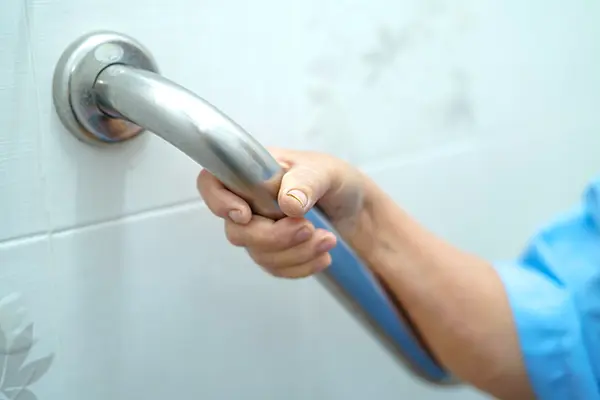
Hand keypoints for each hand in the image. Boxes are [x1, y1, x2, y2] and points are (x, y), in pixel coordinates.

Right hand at [197, 148, 365, 277]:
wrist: (356, 209)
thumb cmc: (336, 180)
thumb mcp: (326, 171)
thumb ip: (306, 182)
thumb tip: (288, 204)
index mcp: (253, 173)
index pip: (212, 183)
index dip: (218, 202)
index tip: (245, 214)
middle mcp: (249, 201)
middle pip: (237, 231)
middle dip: (274, 236)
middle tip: (309, 229)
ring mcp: (260, 229)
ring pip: (259, 254)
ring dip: (295, 252)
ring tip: (328, 239)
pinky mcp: (274, 252)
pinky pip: (276, 268)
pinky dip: (300, 266)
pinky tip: (322, 255)